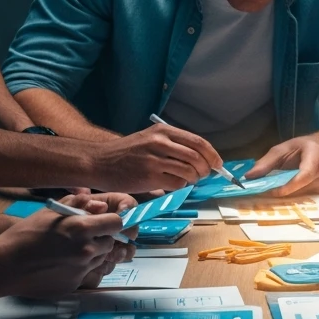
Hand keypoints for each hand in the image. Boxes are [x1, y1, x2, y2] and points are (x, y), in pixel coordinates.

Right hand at [0, 198, 129, 297]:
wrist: (5, 265)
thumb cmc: (26, 234)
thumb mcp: (51, 212)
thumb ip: (78, 204)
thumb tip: (100, 204)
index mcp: (82, 228)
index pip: (117, 223)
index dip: (112, 221)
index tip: (105, 222)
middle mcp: (87, 250)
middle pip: (110, 243)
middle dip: (101, 238)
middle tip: (83, 236)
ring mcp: (82, 269)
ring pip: (100, 259)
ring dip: (92, 253)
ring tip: (69, 250)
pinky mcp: (75, 284)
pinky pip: (86, 274)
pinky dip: (79, 268)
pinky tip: (60, 264)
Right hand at [91, 124, 223, 192]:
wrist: (100, 161)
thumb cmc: (126, 152)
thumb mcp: (150, 139)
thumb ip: (173, 145)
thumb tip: (201, 158)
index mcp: (163, 132)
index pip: (198, 142)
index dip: (212, 155)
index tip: (217, 164)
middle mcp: (160, 143)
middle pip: (197, 157)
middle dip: (205, 169)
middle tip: (203, 175)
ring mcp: (155, 160)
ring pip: (189, 172)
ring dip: (193, 179)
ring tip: (187, 180)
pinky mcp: (149, 177)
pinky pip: (177, 184)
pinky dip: (180, 186)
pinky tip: (172, 184)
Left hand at [248, 136, 318, 196]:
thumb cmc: (300, 148)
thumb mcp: (282, 149)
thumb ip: (266, 162)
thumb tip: (249, 177)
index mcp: (316, 152)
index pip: (306, 173)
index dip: (290, 185)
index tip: (274, 191)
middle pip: (303, 187)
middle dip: (284, 192)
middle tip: (266, 193)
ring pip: (303, 195)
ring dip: (288, 196)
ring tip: (275, 191)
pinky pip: (306, 198)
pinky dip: (293, 197)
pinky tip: (286, 193)